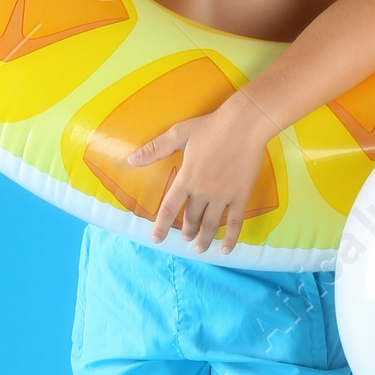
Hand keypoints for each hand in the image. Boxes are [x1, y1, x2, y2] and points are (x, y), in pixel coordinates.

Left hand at [129, 95, 272, 254]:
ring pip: (211, 224)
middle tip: (185, 238)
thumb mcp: (178, 134)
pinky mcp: (240, 195)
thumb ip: (154, 149)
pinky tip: (226, 250)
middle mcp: (203, 191)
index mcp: (186, 178)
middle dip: (187, 231)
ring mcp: (223, 195)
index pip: (170, 208)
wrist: (244, 124)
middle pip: (192, 218)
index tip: (157, 239)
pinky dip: (231, 237)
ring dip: (204, 239)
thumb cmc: (211, 127)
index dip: (161, 225)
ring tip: (200, 248)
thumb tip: (130, 160)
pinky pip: (235, 221)